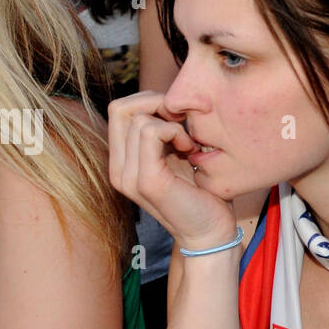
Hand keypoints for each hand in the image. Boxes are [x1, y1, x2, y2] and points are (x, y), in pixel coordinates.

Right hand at [108, 91, 235, 249]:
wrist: (210, 229)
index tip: (177, 117)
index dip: (149, 101)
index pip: (119, 109)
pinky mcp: (147, 180)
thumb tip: (168, 99)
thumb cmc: (200, 189)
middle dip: (156, 103)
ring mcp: (128, 176)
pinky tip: (190, 149)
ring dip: (170, 122)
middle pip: (121, 108)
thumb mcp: (177, 153)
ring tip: (188, 143)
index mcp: (122, 162)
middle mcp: (118, 169)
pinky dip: (175, 132)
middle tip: (182, 122)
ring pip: (138, 118)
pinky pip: (151, 132)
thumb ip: (164, 131)